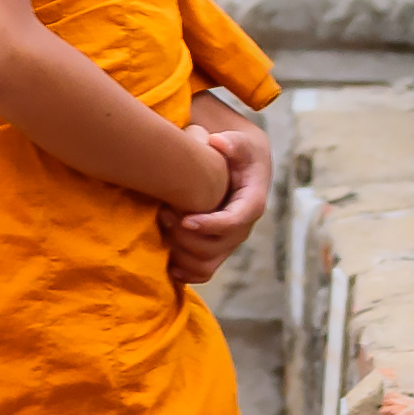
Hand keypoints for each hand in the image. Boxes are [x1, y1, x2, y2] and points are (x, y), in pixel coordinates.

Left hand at [164, 116, 272, 289]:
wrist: (241, 168)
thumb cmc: (238, 153)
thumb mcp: (241, 142)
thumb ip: (232, 142)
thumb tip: (218, 142)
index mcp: (251, 204)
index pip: (234, 222)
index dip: (209, 225)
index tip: (184, 220)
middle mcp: (242, 228)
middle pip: (215, 247)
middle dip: (185, 236)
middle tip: (162, 212)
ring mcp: (229, 243)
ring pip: (206, 264)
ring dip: (180, 252)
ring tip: (161, 227)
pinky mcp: (216, 251)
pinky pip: (201, 272)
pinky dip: (184, 272)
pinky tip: (168, 263)